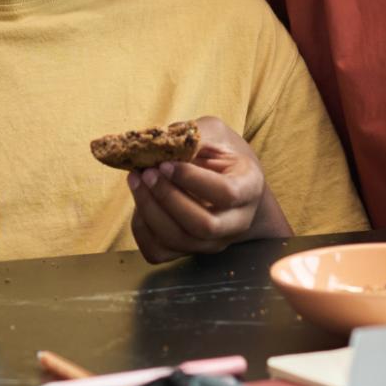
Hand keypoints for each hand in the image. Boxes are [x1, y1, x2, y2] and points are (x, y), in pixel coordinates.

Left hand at [127, 116, 290, 264]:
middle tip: (146, 172)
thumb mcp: (215, 134)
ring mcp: (213, 241)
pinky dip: (141, 228)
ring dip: (149, 210)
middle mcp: (236, 222)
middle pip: (203, 226)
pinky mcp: (187, 251)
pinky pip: (158, 252)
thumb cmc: (222, 154)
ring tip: (136, 179)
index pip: (226, 193)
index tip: (166, 163)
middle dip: (168, 198)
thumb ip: (194, 135)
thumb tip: (159, 143)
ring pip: (178, 241)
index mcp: (249, 188)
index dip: (192, 179)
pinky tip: (139, 201)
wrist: (230, 183)